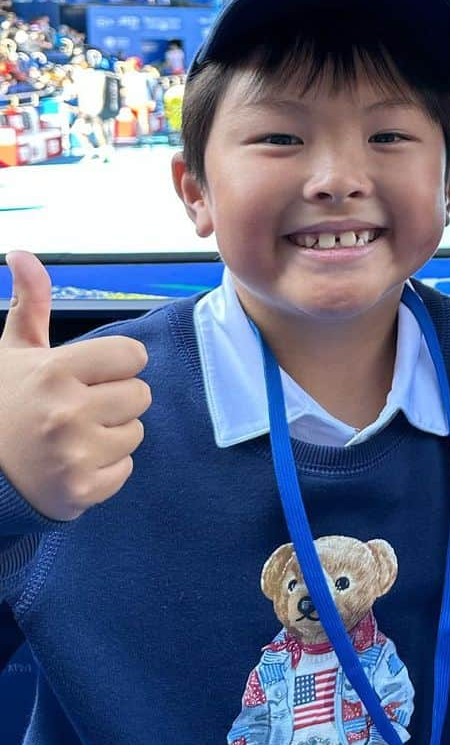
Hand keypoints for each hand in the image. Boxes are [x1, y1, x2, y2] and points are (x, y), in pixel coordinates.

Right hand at [0, 250, 151, 520]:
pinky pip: (125, 469)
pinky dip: (104, 469)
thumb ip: (30, 303)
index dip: (114, 366)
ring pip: (136, 432)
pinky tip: (72, 464)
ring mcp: (75, 455)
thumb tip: (22, 253)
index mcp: (56, 371)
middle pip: (140, 394)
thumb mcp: (13, 353)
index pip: (133, 357)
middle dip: (114, 400)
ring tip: (72, 436)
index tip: (87, 376)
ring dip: (111, 434)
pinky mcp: (81, 491)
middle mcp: (67, 412)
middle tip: (76, 409)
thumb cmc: (2, 405)